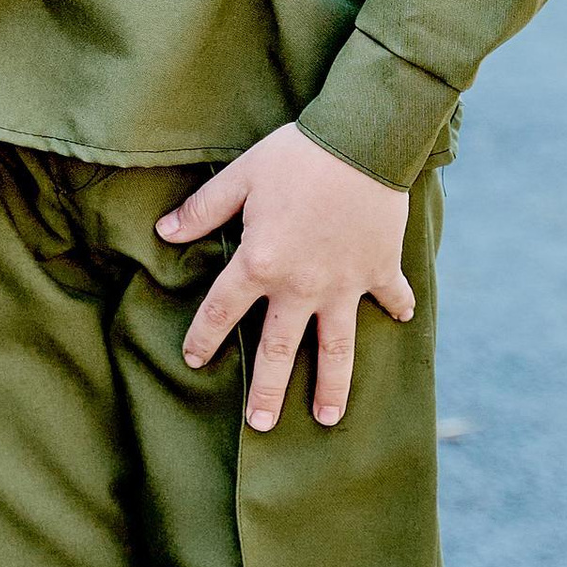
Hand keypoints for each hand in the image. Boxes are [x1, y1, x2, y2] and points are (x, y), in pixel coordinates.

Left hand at [160, 126, 413, 430]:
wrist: (363, 140)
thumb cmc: (295, 155)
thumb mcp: (240, 176)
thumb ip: (203, 210)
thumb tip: (164, 232)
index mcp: (260, 263)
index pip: (222, 311)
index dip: (204, 338)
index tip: (194, 360)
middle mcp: (301, 286)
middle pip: (279, 349)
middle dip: (268, 391)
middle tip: (260, 426)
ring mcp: (344, 284)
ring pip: (336, 348)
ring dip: (332, 385)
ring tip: (327, 418)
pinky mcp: (380, 270)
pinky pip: (391, 297)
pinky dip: (399, 307)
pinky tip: (402, 321)